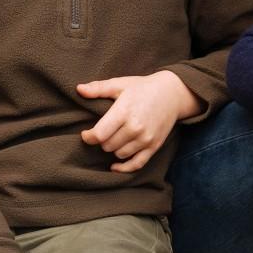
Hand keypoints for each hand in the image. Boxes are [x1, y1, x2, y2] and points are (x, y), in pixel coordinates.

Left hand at [78, 71, 196, 172]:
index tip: (87, 133)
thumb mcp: (120, 84)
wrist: (173, 93)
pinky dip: (124, 168)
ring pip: (119, 155)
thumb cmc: (143, 87)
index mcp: (124, 112)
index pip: (99, 134)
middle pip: (107, 146)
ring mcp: (146, 139)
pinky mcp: (154, 146)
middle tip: (105, 131)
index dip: (89, 136)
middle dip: (103, 140)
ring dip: (114, 149)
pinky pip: (136, 165)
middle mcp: (135, 127)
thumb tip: (78, 89)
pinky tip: (115, 166)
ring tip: (116, 137)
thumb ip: (98, 88)